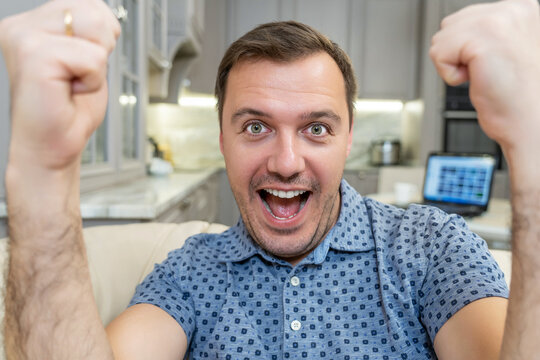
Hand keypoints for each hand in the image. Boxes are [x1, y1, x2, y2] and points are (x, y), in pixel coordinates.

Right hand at [0, 0, 119, 170]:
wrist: (52, 147)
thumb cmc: (67, 110)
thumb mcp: (85, 58)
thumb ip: (88, 30)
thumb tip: (103, 13)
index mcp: (32, 23)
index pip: (89, 4)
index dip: (102, 38)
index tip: (81, 65)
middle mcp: (22, 26)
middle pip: (94, 12)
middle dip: (100, 49)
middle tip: (78, 76)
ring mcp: (24, 38)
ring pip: (95, 29)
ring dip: (96, 64)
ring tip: (73, 81)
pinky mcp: (34, 56)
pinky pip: (93, 58)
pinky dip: (93, 80)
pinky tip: (70, 90)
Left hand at [430, 0, 539, 156]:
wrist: (533, 122)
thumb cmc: (522, 96)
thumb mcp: (510, 47)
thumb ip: (489, 32)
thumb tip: (461, 27)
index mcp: (523, 8)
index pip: (468, 17)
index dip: (468, 47)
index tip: (490, 63)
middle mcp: (514, 8)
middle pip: (450, 24)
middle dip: (458, 54)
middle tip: (487, 71)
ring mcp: (499, 21)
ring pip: (441, 38)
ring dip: (454, 64)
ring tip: (483, 74)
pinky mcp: (482, 40)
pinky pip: (438, 54)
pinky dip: (449, 75)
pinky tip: (476, 80)